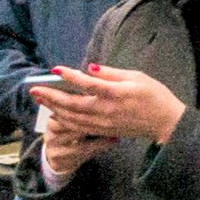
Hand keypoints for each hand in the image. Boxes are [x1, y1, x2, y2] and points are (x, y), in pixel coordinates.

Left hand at [40, 62, 186, 152]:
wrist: (165, 122)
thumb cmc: (153, 95)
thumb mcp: (137, 77)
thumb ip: (111, 73)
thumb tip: (90, 68)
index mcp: (116, 94)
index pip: (88, 84)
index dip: (70, 76)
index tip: (55, 69)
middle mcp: (106, 110)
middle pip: (72, 104)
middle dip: (51, 96)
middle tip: (34, 89)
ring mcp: (103, 123)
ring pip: (72, 117)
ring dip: (53, 108)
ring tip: (39, 100)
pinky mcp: (103, 131)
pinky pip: (78, 127)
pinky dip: (64, 120)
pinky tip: (55, 114)